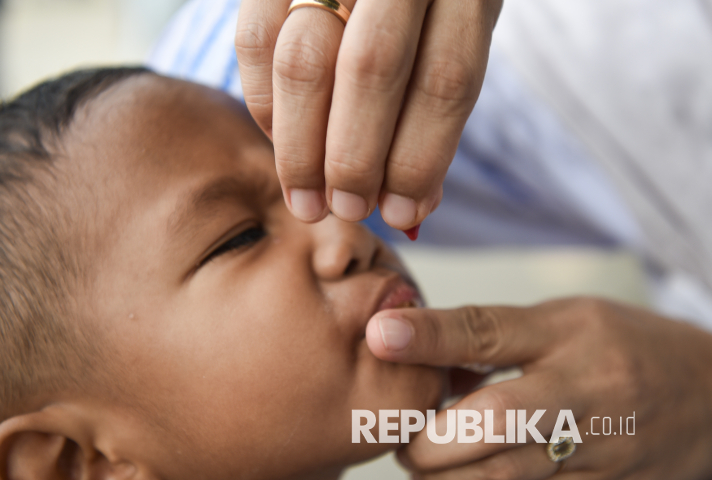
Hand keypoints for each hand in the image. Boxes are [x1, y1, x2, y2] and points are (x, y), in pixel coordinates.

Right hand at [235, 0, 501, 229]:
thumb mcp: (457, 32)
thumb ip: (432, 107)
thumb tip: (410, 210)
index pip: (446, 81)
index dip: (420, 161)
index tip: (401, 215)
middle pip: (371, 70)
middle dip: (354, 159)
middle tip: (346, 210)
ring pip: (304, 60)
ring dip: (300, 148)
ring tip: (307, 200)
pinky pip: (254, 37)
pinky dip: (263, 103)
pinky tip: (281, 141)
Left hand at [365, 298, 711, 479]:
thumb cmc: (631, 348)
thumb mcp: (570, 319)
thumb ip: (498, 332)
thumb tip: (421, 344)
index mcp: (574, 336)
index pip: (491, 332)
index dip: (430, 335)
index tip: (380, 336)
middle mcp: (586, 392)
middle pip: (489, 421)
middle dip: (427, 435)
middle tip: (395, 432)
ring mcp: (595, 450)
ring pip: (498, 474)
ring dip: (441, 473)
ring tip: (416, 460)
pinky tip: (461, 478)